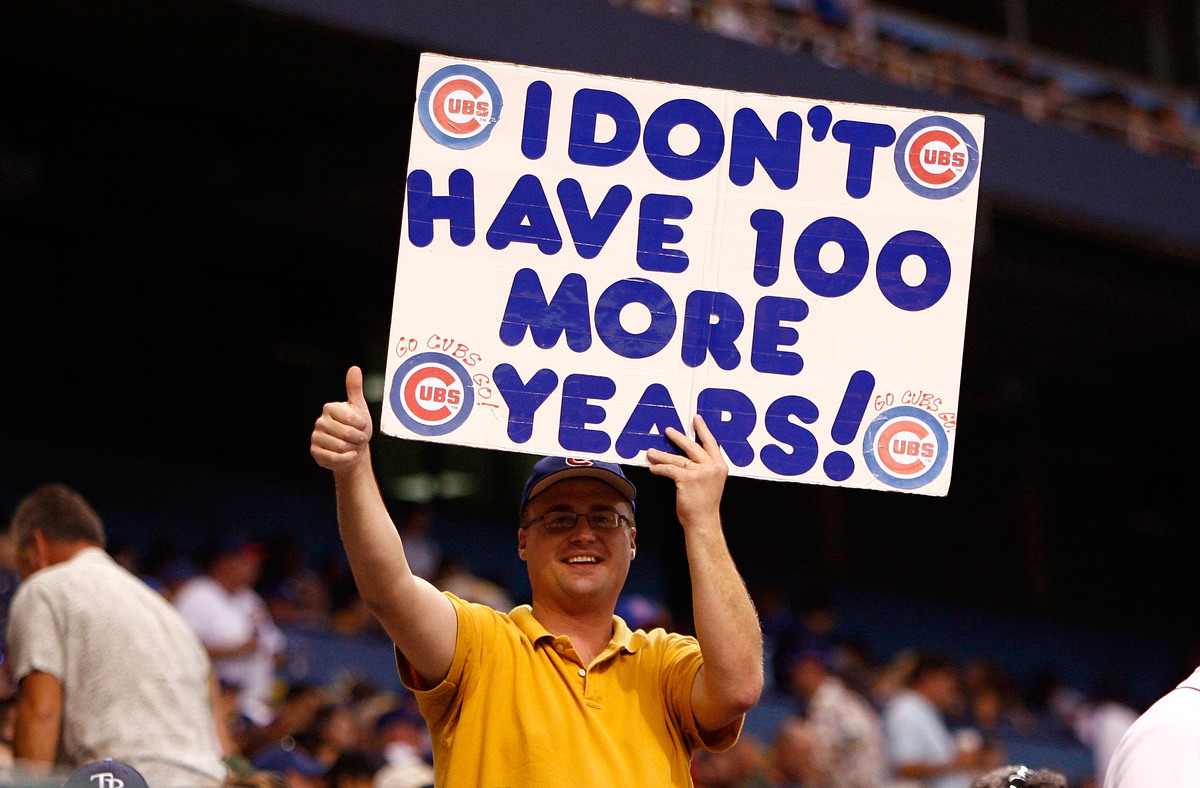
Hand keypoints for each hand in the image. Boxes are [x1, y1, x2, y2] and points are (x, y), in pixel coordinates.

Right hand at [310, 366, 372, 474]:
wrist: (354, 450)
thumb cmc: (358, 428)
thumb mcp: (359, 407)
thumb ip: (355, 389)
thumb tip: (354, 368)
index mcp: (330, 408)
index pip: (350, 418)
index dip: (362, 425)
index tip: (363, 426)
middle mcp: (320, 422)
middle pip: (346, 434)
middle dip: (358, 439)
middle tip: (359, 438)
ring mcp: (316, 437)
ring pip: (340, 447)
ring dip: (353, 449)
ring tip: (352, 446)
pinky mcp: (315, 452)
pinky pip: (334, 458)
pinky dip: (347, 459)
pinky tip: (349, 455)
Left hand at [646, 414, 726, 529]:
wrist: (703, 522)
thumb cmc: (705, 506)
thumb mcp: (710, 483)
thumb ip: (704, 469)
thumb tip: (687, 458)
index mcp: (720, 467)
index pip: (711, 443)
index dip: (703, 430)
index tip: (697, 420)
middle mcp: (712, 467)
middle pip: (692, 446)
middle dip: (678, 437)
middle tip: (668, 430)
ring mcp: (701, 472)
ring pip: (677, 458)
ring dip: (662, 455)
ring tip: (651, 452)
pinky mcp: (688, 479)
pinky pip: (670, 469)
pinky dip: (659, 468)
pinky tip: (653, 467)